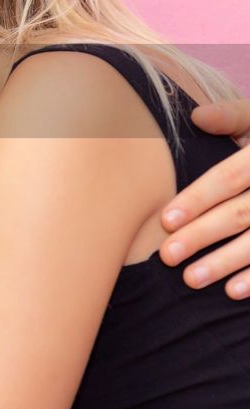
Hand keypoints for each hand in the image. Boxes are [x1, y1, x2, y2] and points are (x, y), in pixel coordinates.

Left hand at [159, 99, 249, 297]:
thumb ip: (232, 117)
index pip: (230, 178)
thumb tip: (197, 116)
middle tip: (168, 256)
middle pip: (242, 214)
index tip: (166, 220)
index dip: (198, 198)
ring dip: (226, 263)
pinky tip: (232, 291)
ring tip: (191, 278)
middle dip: (204, 235)